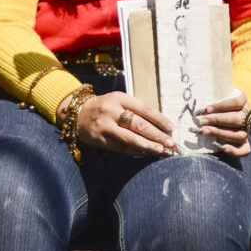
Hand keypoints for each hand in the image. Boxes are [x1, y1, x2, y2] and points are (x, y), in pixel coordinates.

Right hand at [62, 91, 176, 156]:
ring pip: (130, 138)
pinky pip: (121, 147)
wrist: (79, 114)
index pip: (144, 108)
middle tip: (171, 143)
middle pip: (139, 124)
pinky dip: (135, 151)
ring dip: (148, 146)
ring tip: (161, 151)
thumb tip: (159, 125)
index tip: (171, 127)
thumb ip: (135, 110)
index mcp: (119, 98)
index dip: (159, 119)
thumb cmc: (106, 107)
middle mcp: (111, 111)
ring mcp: (105, 126)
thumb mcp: (119, 101)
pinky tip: (146, 153)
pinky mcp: (100, 139)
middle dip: (157, 135)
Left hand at [194, 88, 250, 156]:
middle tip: (201, 121)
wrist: (224, 108)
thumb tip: (197, 108)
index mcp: (243, 99)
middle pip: (237, 119)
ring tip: (203, 132)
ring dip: (220, 133)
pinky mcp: (244, 141)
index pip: (236, 102)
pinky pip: (245, 149)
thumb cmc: (217, 98)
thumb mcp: (216, 92)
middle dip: (217, 120)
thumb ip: (209, 96)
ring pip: (239, 134)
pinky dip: (235, 151)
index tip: (205, 109)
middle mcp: (247, 115)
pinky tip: (222, 149)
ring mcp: (247, 129)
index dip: (221, 106)